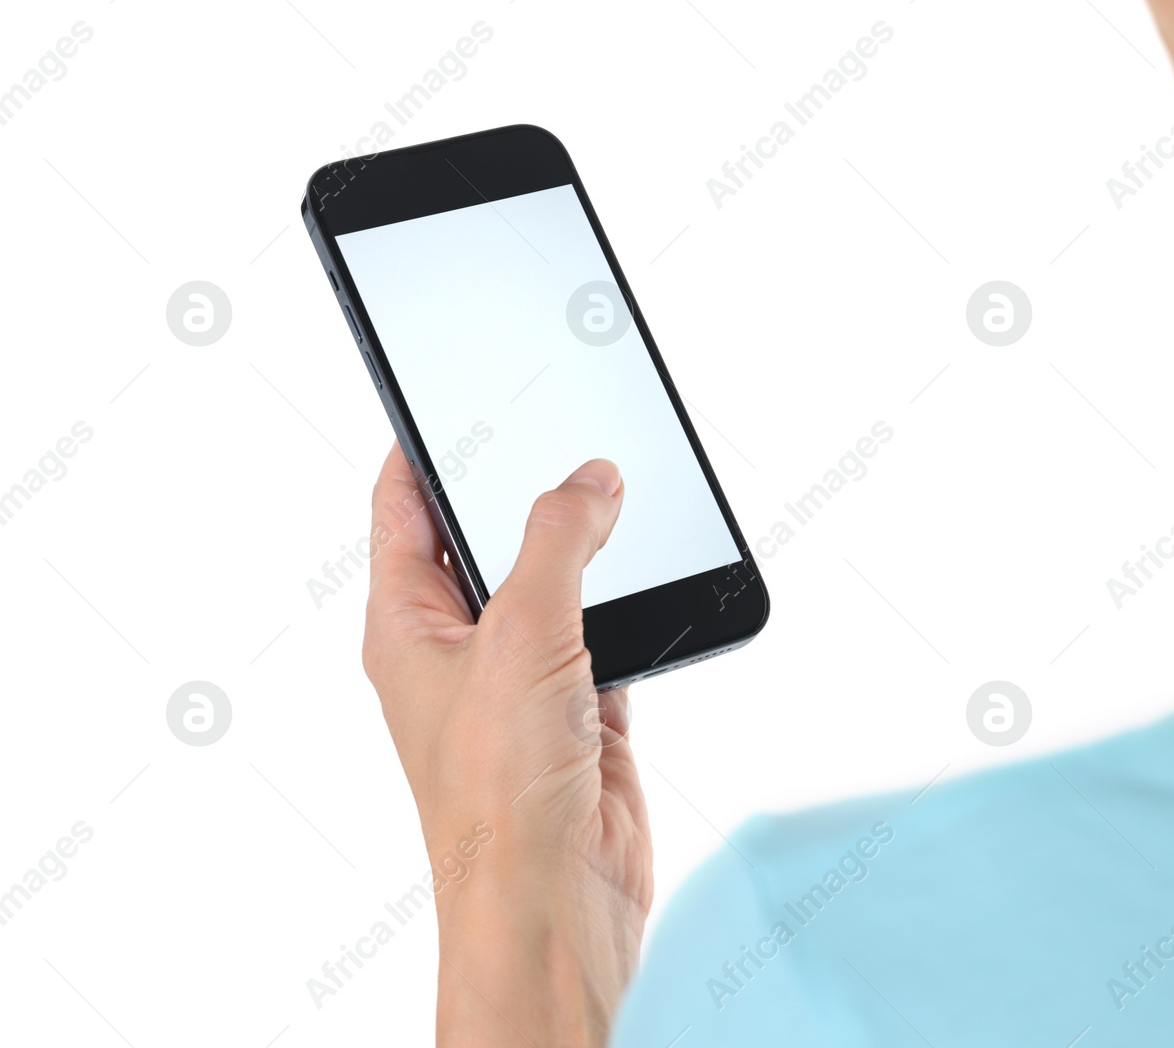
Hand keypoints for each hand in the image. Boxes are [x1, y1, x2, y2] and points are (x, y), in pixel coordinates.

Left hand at [361, 442, 650, 1046]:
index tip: (450, 393)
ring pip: (552, 583)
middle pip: (485, 537)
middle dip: (522, 486)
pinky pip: (605, 631)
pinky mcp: (579, 710)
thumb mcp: (521, 635)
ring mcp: (520, 679)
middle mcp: (457, 647)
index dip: (422, 445)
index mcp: (407, 624)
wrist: (557, 898)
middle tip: (562, 429)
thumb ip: (558, 541)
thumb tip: (592, 479)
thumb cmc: (500, 792)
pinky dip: (629, 602)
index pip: (402, 506)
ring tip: (621, 489)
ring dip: (587, 545)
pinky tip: (652, 576)